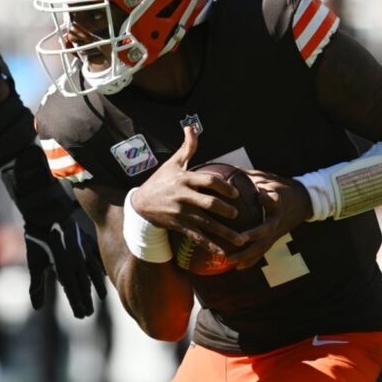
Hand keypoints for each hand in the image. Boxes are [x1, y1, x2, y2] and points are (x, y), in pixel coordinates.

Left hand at [25, 212, 107, 318]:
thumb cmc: (38, 240)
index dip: (77, 305)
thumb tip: (37, 308)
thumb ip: (37, 286)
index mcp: (64, 269)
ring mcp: (84, 251)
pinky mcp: (87, 241)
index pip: (73, 293)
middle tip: (88, 314)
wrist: (48, 213)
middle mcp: (77, 262)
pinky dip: (101, 266)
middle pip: (84, 286)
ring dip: (97, 286)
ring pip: (94, 273)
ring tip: (101, 297)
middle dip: (86, 301)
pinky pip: (97, 257)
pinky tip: (105, 272)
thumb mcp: (35, 264)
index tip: (81, 316)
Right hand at [132, 126, 242, 255]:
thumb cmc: (161, 181)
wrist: (140, 205)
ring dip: (224, 233)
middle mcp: (183, 197)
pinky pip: (197, 237)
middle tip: (237, 215)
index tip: (235, 193)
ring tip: (241, 240)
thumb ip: (187, 147)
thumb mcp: (173, 164)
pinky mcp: (178, 226)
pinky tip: (223, 254)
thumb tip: (192, 127)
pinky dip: (210, 246)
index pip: (208, 181)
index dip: (224, 187)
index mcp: (184, 179)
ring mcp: (180, 213)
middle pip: (209, 204)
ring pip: (206, 224)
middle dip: (225, 210)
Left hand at [227, 170, 311, 268]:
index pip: (275, 198)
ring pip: (263, 245)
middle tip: (239, 238)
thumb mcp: (267, 178)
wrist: (304, 201)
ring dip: (247, 254)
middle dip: (253, 234)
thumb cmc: (280, 187)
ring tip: (230, 260)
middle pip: (267, 228)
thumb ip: (248, 177)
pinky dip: (251, 260)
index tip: (263, 196)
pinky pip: (262, 251)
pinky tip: (237, 268)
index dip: (269, 198)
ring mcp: (277, 231)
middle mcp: (278, 218)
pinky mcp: (275, 239)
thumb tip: (224, 169)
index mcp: (278, 201)